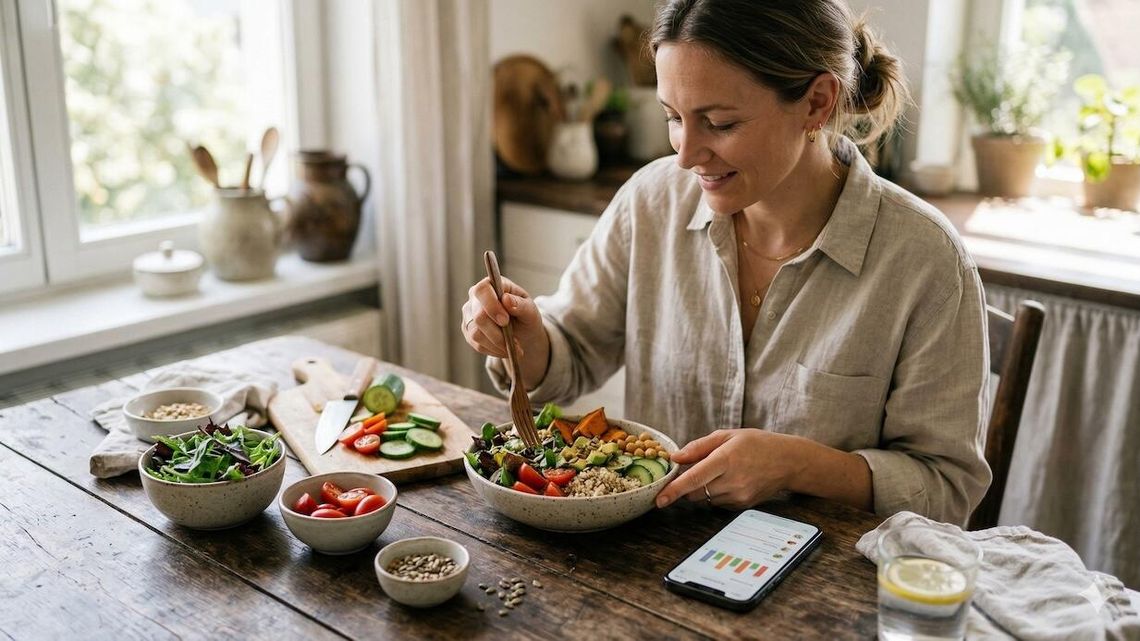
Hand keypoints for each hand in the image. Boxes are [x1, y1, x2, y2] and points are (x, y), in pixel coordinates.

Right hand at [461, 276, 549, 387]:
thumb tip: (507, 300)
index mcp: (491, 285)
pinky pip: (477, 344)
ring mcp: (469, 315)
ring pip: (477, 334)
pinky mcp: (468, 331)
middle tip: (515, 342)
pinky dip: (494, 350)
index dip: (491, 306)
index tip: (505, 321)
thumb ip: (520, 304)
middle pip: (479, 317)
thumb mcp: (530, 310)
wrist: (522, 332)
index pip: (482, 290)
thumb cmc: (525, 315)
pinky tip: (504, 349)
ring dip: (498, 344)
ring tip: (514, 347)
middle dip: (498, 333)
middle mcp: (476, 299)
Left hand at [655, 429, 803, 509]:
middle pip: (695, 492)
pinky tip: (730, 480)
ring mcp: (739, 496)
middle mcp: (732, 480)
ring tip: (719, 472)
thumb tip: (676, 458)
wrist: (789, 462)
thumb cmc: (757, 444)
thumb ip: (698, 447)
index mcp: (726, 459)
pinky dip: (715, 494)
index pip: (693, 478)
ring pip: (704, 499)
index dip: (674, 490)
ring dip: (702, 489)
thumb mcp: (727, 436)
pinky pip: (717, 503)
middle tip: (696, 469)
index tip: (659, 499)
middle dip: (687, 484)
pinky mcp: (742, 505)